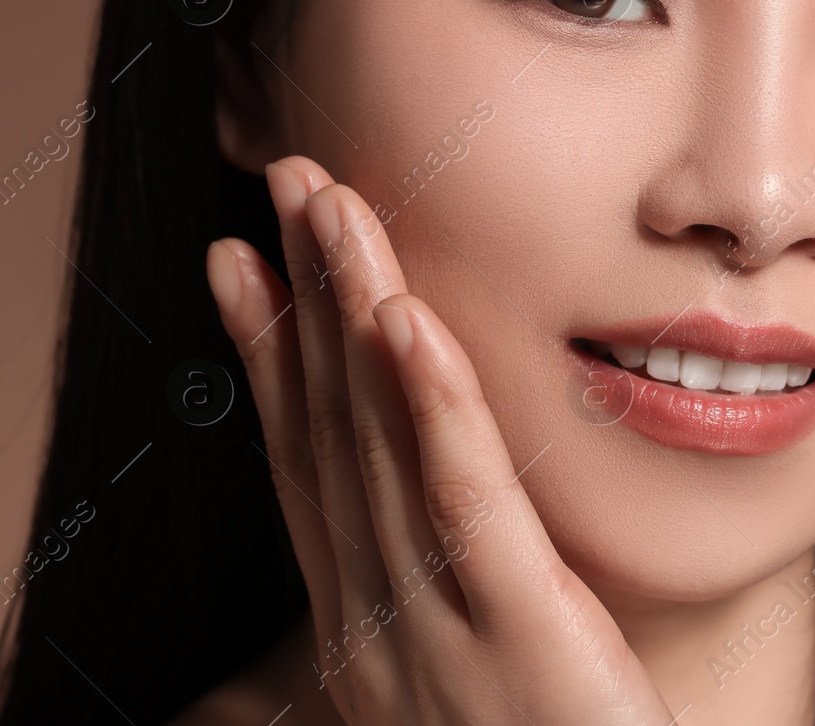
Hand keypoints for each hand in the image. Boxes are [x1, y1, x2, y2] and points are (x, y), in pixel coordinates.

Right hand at [204, 155, 673, 724]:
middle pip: (329, 430)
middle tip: (282, 188)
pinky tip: (408, 319)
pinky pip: (464, 499)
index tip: (244, 264)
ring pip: (379, 444)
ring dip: (350, 315)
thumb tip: (401, 517)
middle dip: (302, 300)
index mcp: (368, 624)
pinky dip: (431, 403)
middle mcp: (379, 618)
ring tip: (331, 211)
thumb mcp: (468, 674)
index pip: (308, 464)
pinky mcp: (521, 633)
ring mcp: (438, 628)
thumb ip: (432, 593)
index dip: (273, 356)